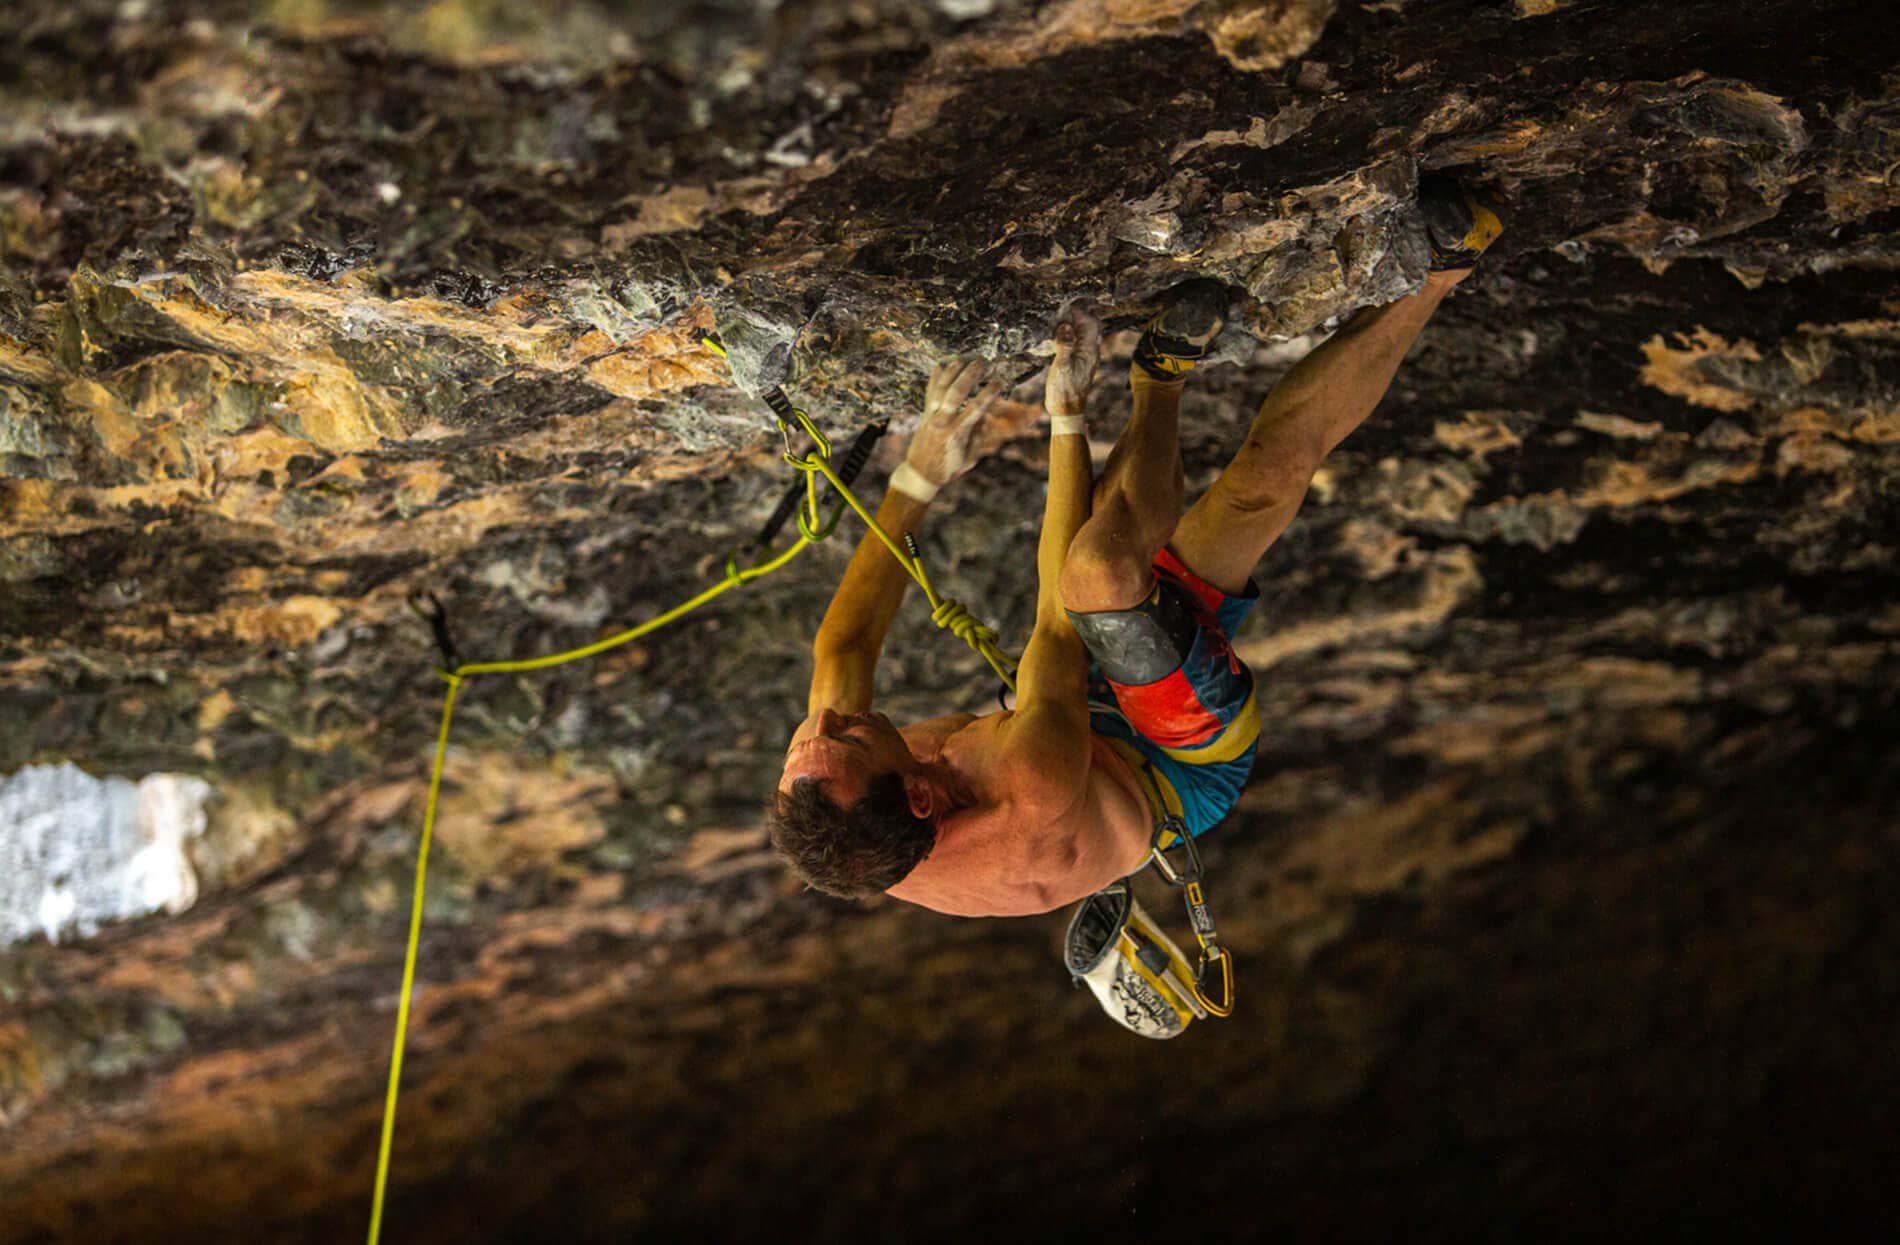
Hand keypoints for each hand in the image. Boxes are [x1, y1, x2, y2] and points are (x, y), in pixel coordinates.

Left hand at [904, 357, 1006, 489]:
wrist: (920, 474)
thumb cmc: (948, 469)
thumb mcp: (969, 459)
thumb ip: (978, 438)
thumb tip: (984, 418)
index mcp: (956, 434)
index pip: (975, 409)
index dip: (987, 394)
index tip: (998, 383)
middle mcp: (941, 422)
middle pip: (956, 393)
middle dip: (969, 375)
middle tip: (980, 362)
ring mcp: (930, 417)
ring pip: (940, 389)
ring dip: (952, 372)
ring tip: (962, 358)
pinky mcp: (924, 414)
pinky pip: (929, 392)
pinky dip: (935, 378)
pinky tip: (941, 365)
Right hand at [1044, 303, 1102, 417]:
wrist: (1067, 410)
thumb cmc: (1064, 389)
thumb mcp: (1061, 366)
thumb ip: (1064, 345)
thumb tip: (1065, 326)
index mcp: (1089, 351)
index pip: (1090, 324)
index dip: (1080, 312)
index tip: (1067, 305)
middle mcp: (1091, 352)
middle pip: (1092, 327)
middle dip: (1083, 314)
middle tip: (1069, 305)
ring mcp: (1086, 358)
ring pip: (1086, 335)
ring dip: (1078, 324)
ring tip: (1066, 316)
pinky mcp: (1079, 363)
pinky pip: (1080, 343)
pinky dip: (1073, 334)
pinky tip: (1063, 334)